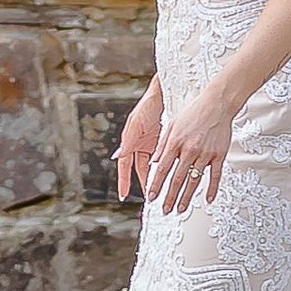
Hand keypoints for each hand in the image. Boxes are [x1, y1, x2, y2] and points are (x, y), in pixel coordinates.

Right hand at [116, 84, 163, 199]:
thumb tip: (118, 157)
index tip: (123, 195)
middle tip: (149, 197)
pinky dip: (168, 168)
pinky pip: (165, 159)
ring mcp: (153, 144)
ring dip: (156, 178)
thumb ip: (128, 141)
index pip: (125, 165)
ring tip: (161, 190)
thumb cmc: (147, 105)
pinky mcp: (166, 142)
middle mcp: (141, 145)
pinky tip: (173, 176)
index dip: (124, 180)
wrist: (165, 94)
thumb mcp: (136, 124)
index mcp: (130, 141)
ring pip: (154, 167)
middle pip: (141, 169)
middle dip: (144, 182)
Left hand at [146, 88, 236, 211]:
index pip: (162, 169)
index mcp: (175, 142)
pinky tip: (208, 200)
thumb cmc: (193, 112)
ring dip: (186, 198)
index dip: (156, 185)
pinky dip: (212, 189)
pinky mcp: (219, 155)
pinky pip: (215, 176)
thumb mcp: (172, 124)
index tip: (151, 197)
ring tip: (180, 210)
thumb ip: (162, 144)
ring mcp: (205, 154)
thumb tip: (153, 162)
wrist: (217, 103)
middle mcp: (189, 150)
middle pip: (177, 179)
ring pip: (194, 181)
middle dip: (169, 197)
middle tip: (164, 210)